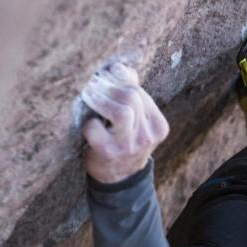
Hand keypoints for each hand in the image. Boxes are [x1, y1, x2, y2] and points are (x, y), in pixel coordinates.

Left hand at [80, 61, 168, 183]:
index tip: (109, 71)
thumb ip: (134, 96)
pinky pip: (96, 127)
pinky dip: (88, 122)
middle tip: (93, 81)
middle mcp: (147, 136)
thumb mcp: (137, 122)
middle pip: (131, 97)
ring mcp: (129, 146)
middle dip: (108, 85)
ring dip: (100, 99)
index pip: (139, 91)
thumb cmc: (124, 141)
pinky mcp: (108, 152)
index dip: (121, 77)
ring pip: (121, 111)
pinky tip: (88, 124)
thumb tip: (124, 69)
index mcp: (158, 126)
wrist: (118, 177)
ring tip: (88, 94)